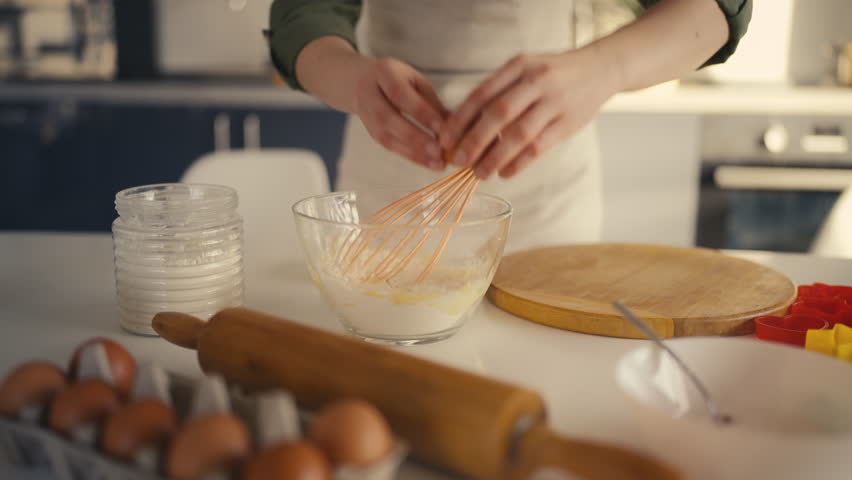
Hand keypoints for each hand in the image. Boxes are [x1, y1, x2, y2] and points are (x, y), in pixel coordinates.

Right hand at [351, 57, 448, 170]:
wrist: (361, 83)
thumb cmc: (397, 80)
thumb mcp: (415, 81)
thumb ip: (432, 101)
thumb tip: (458, 123)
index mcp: (384, 73)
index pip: (400, 94)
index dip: (420, 112)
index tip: (441, 127)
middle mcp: (370, 95)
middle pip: (389, 118)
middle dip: (415, 137)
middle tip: (439, 151)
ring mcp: (367, 116)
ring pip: (387, 137)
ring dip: (413, 153)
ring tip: (437, 163)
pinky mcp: (372, 133)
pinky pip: (390, 147)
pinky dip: (410, 156)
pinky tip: (428, 163)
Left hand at [438, 47, 620, 179]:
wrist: (600, 69)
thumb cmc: (553, 73)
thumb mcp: (525, 69)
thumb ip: (498, 91)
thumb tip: (461, 125)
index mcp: (518, 65)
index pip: (482, 94)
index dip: (460, 120)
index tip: (444, 140)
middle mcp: (536, 80)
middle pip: (498, 114)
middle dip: (474, 141)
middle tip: (457, 161)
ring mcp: (555, 102)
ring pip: (519, 134)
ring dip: (495, 157)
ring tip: (479, 174)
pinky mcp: (569, 123)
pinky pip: (539, 147)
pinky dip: (519, 163)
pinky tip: (505, 173)